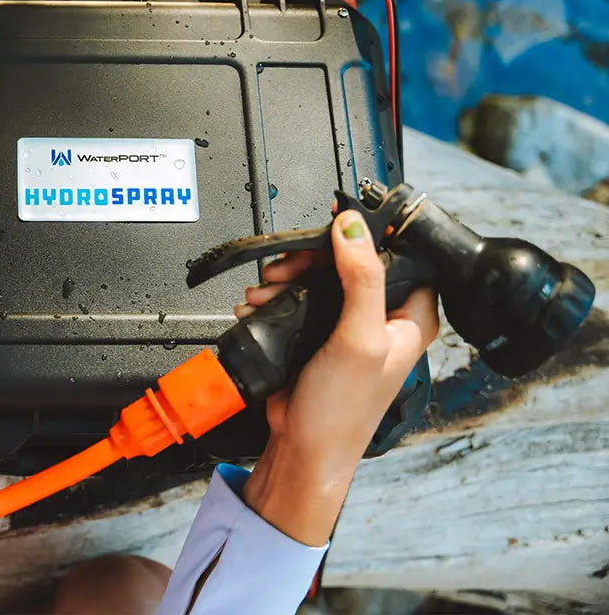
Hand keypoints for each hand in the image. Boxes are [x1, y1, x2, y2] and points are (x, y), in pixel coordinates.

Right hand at [237, 209, 438, 545]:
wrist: (302, 450)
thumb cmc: (342, 413)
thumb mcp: (358, 339)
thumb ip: (362, 278)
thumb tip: (352, 227)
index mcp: (411, 316)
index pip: (401, 253)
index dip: (371, 234)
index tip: (338, 223)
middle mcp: (383, 315)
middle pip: (351, 258)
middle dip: (312, 258)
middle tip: (289, 266)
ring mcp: (349, 323)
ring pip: (320, 274)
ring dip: (287, 276)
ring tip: (267, 289)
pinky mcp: (319, 330)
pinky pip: (299, 294)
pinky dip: (276, 294)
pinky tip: (261, 303)